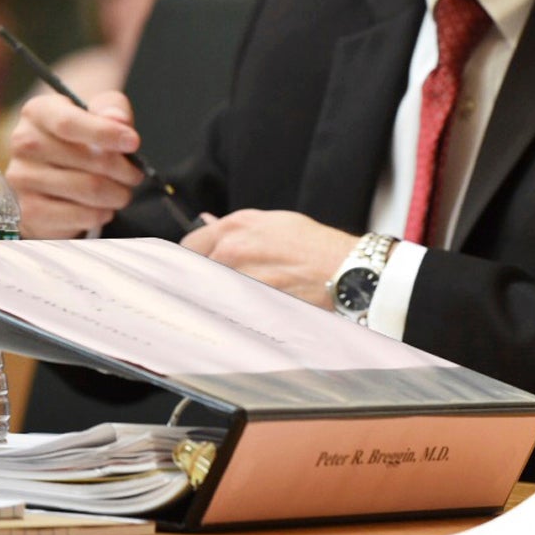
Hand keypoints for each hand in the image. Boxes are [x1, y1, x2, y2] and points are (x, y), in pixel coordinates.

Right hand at [7, 92, 145, 237]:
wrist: (55, 167)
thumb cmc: (84, 133)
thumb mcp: (99, 109)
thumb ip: (112, 108)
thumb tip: (118, 120)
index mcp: (39, 112)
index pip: (69, 124)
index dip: (106, 134)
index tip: (133, 143)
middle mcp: (23, 144)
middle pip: (89, 161)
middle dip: (124, 170)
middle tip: (134, 174)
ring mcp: (21, 179)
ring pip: (89, 190)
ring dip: (117, 193)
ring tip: (121, 190)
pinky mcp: (28, 211)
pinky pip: (80, 216)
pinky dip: (102, 213)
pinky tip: (103, 206)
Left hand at [179, 210, 355, 308]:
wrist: (345, 270)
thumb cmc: (316, 246)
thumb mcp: (276, 223)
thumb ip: (238, 226)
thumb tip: (207, 223)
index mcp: (236, 227)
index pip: (189, 245)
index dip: (195, 256)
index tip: (199, 265)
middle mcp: (231, 250)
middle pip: (194, 271)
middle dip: (205, 278)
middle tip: (226, 284)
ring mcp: (238, 278)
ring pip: (208, 293)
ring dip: (219, 297)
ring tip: (245, 297)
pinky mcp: (248, 303)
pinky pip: (227, 310)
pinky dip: (235, 311)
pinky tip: (255, 307)